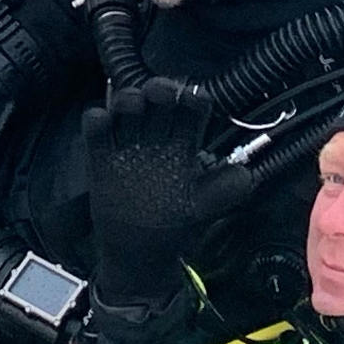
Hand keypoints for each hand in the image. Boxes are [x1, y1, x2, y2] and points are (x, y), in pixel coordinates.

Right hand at [79, 77, 257, 302]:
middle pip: (159, 100)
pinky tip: (103, 122)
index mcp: (183, 144)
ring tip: (133, 105)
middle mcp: (156, 138)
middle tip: (161, 94)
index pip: (192, 109)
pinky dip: (97, 120)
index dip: (193, 99)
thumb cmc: (173, 226)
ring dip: (129, 98)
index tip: (192, 100)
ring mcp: (126, 145)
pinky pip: (96, 130)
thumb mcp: (204, 209)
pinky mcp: (99, 157)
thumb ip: (226, 191)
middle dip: (160, 89)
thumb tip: (247, 175)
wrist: (137, 254)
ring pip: (126, 107)